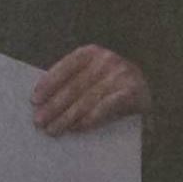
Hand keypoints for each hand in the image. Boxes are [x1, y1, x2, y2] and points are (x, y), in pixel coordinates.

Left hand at [31, 44, 150, 135]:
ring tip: (53, 129)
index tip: (34, 100)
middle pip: (74, 86)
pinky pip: (105, 108)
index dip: (49, 83)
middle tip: (39, 121)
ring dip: (67, 117)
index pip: (66, 67)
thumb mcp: (93, 74)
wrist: (148, 92)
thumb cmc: (111, 85)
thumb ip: (74, 81)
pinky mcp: (132, 91)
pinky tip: (76, 128)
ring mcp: (120, 74)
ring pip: (87, 100)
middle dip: (54, 105)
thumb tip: (43, 101)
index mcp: (92, 52)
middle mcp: (106, 59)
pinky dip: (89, 119)